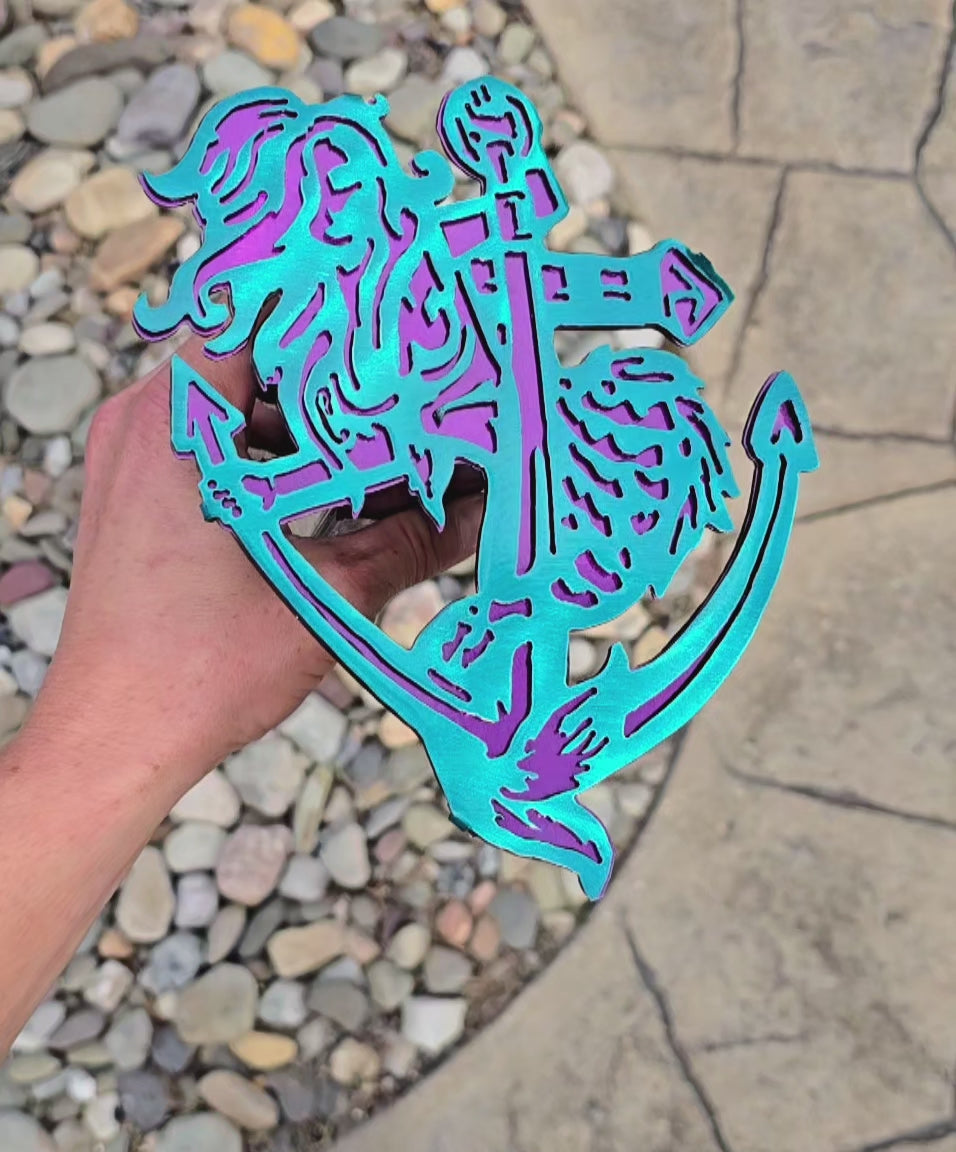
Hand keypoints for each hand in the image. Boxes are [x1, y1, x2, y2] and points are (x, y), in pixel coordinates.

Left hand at [24, 336, 481, 791]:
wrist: (114, 741)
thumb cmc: (198, 671)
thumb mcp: (324, 598)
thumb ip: (407, 545)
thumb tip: (479, 513)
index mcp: (176, 424)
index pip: (260, 316)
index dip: (336, 314)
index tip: (399, 322)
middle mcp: (143, 424)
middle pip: (252, 361)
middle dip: (334, 379)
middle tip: (408, 391)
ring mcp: (133, 461)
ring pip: (234, 409)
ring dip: (305, 425)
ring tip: (379, 447)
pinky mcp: (136, 497)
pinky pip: (212, 449)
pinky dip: (270, 459)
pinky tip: (327, 495)